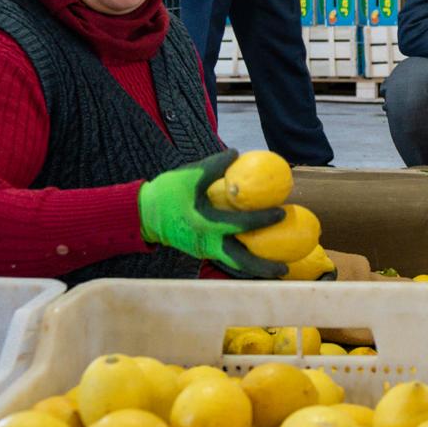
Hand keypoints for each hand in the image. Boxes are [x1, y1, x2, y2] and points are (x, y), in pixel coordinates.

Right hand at [137, 149, 288, 277]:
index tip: (282, 212)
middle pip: (240, 262)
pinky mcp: (201, 252)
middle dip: (263, 268)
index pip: (241, 224)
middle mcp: (206, 243)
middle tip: (285, 270)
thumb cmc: (166, 193)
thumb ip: (214, 165)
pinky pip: (227, 261)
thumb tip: (236, 153)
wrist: (142, 214)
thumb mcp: (189, 175)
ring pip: (234, 266)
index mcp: (205, 224)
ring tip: (277, 273)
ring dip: (255, 271)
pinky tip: (258, 261)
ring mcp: (204, 251)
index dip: (263, 219)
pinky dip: (243, 264)